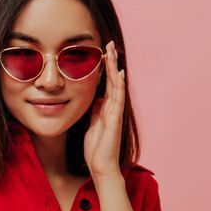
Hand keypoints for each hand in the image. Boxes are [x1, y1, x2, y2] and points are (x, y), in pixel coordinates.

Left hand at [84, 40, 126, 179]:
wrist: (101, 167)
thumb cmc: (96, 149)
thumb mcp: (92, 125)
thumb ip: (95, 111)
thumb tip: (96, 98)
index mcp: (106, 108)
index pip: (107, 83)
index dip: (105, 68)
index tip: (102, 52)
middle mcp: (113, 108)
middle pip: (113, 80)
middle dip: (111, 62)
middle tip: (109, 43)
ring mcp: (115, 113)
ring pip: (116, 85)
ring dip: (114, 68)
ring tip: (113, 51)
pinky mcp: (115, 120)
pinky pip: (117, 99)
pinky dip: (118, 85)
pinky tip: (119, 73)